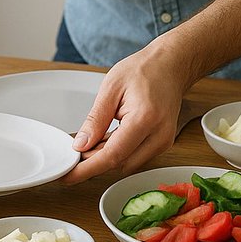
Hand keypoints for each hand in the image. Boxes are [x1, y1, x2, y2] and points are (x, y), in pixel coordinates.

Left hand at [64, 44, 188, 183]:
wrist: (171, 66)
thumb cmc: (144, 70)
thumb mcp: (111, 88)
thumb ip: (95, 119)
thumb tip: (81, 145)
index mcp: (145, 119)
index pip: (112, 155)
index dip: (88, 169)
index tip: (69, 176)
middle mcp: (159, 135)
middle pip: (119, 163)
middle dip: (95, 160)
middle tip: (76, 149)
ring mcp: (164, 141)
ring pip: (127, 163)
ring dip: (107, 156)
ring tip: (94, 138)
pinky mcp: (163, 143)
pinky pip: (136, 156)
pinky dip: (119, 151)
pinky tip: (107, 138)